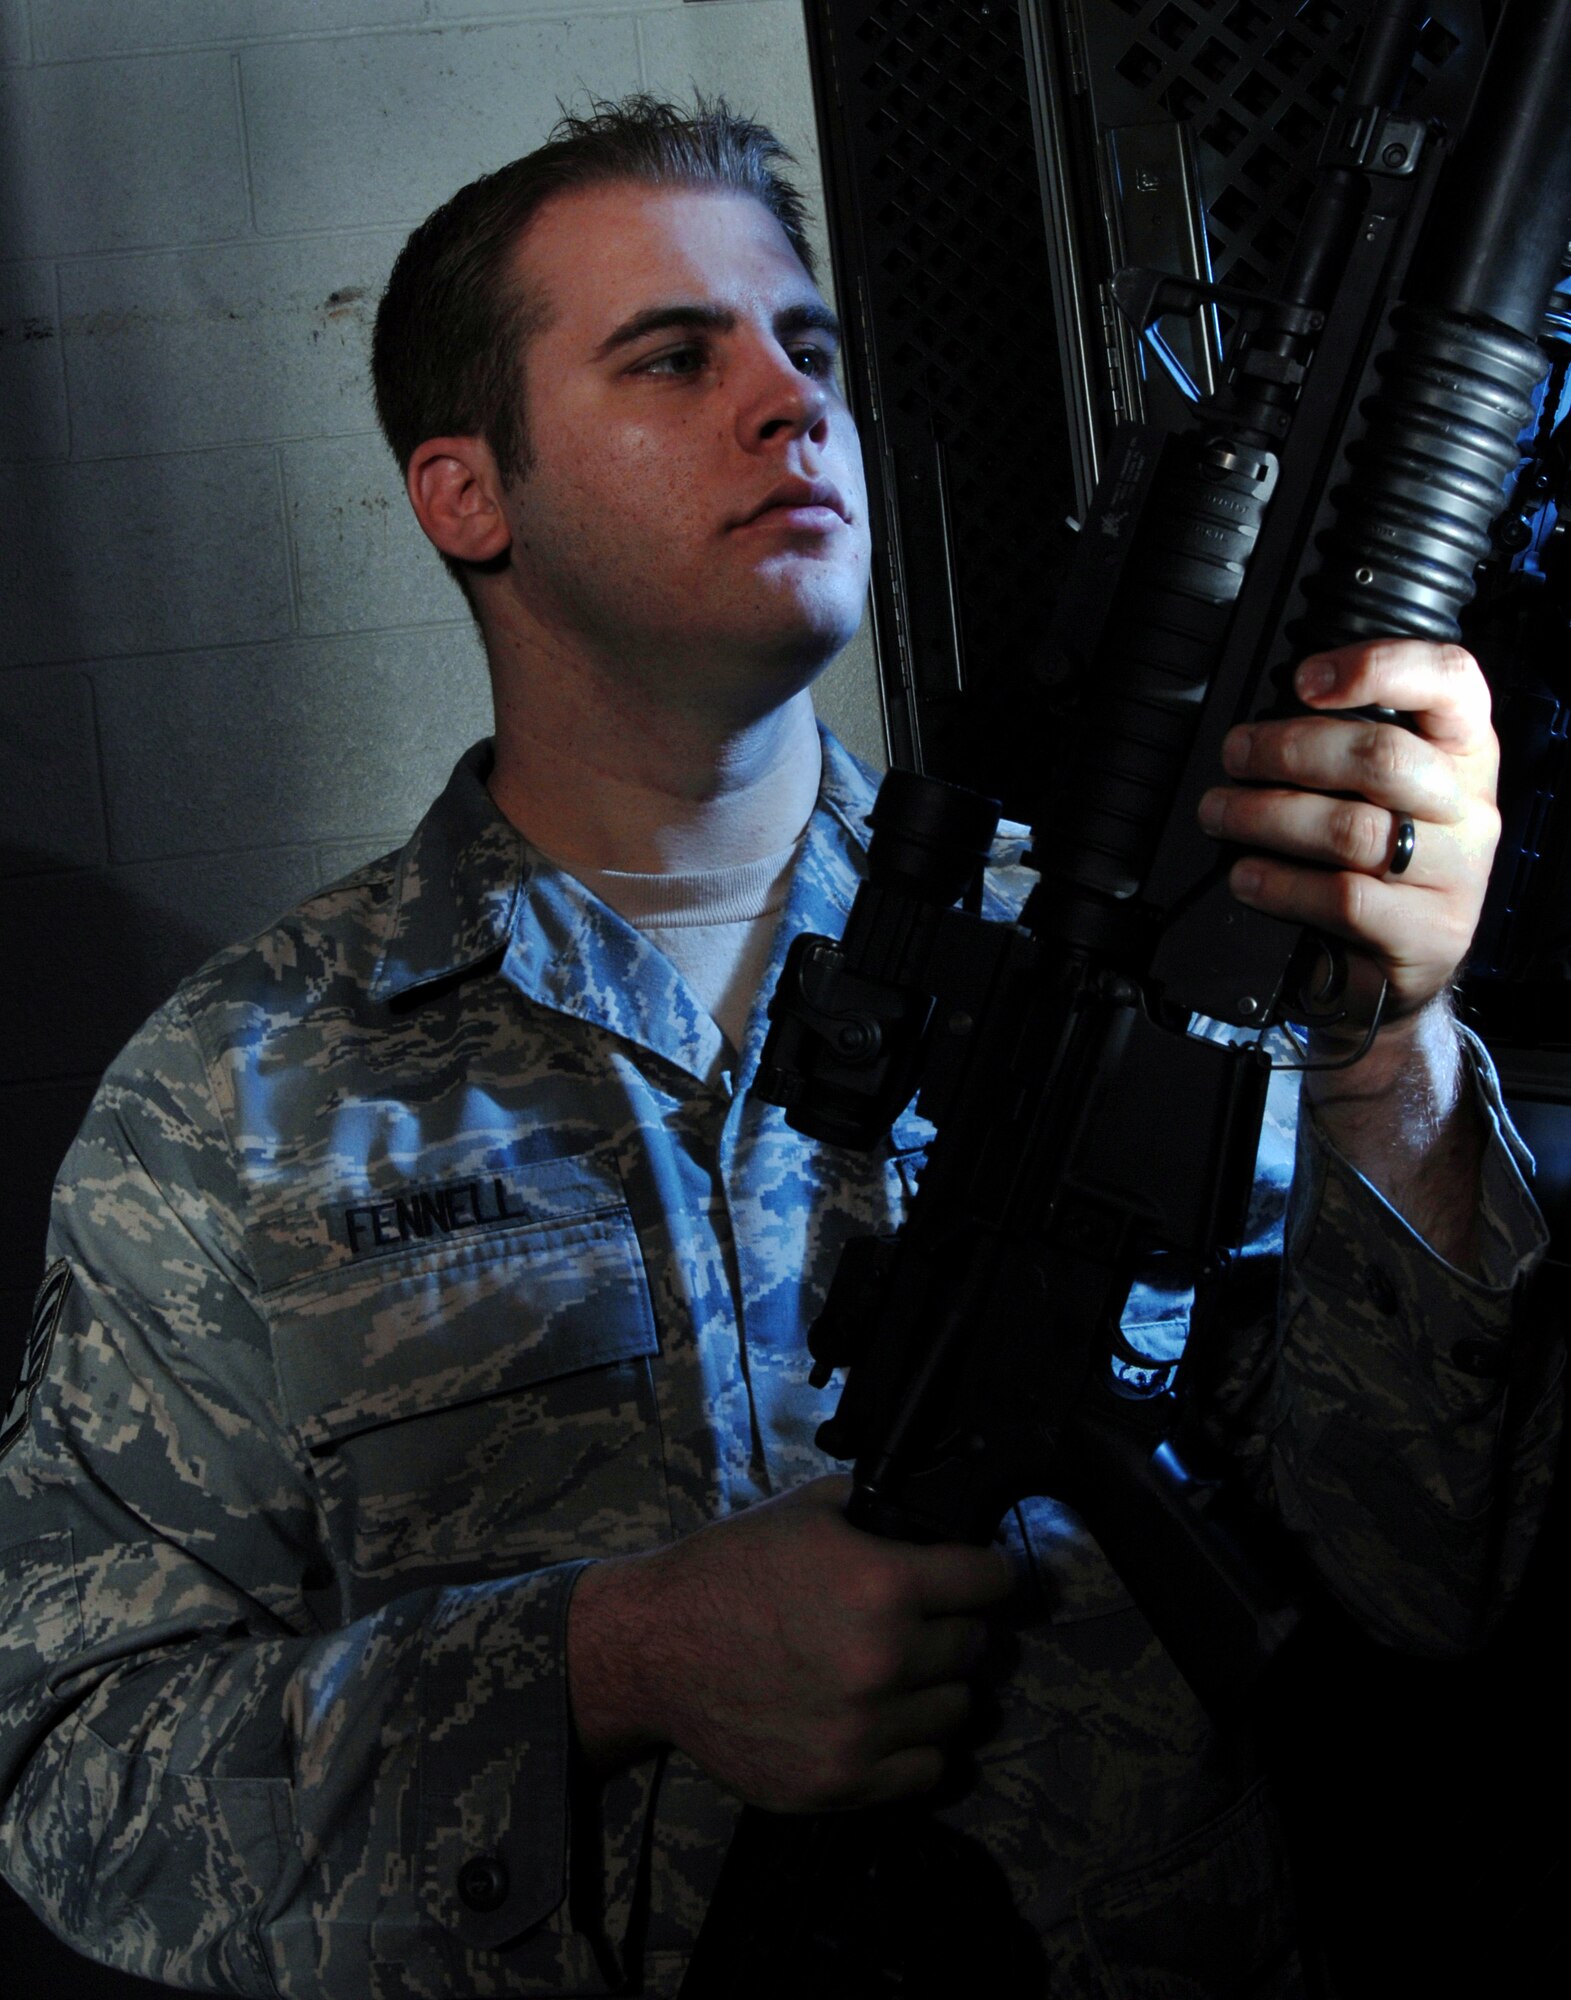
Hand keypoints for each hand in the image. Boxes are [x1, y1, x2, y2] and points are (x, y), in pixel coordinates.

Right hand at [565, 1475, 1012, 1812]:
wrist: (657, 1649)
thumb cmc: (728, 1571)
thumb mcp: (806, 1510)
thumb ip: (880, 1512)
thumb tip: (934, 1523)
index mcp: (884, 1583)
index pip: (991, 1580)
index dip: (985, 1572)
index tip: (977, 1577)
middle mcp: (886, 1659)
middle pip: (976, 1647)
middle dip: (954, 1627)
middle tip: (923, 1623)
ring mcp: (866, 1729)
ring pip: (958, 1711)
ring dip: (938, 1688)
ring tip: (901, 1674)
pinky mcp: (843, 1782)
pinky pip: (927, 1770)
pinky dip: (917, 1745)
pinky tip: (887, 1719)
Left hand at [1196, 640, 1500, 1033]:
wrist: (1400, 970)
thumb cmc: (1380, 865)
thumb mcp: (1381, 795)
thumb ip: (1345, 749)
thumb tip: (1264, 726)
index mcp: (1463, 752)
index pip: (1449, 681)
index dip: (1378, 666)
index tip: (1305, 680)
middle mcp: (1469, 806)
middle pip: (1383, 757)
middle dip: (1289, 749)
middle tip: (1235, 756)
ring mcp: (1457, 873)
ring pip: (1352, 829)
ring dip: (1267, 816)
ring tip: (1220, 813)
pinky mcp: (1429, 933)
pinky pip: (1344, 897)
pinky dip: (1281, 885)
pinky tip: (1247, 878)